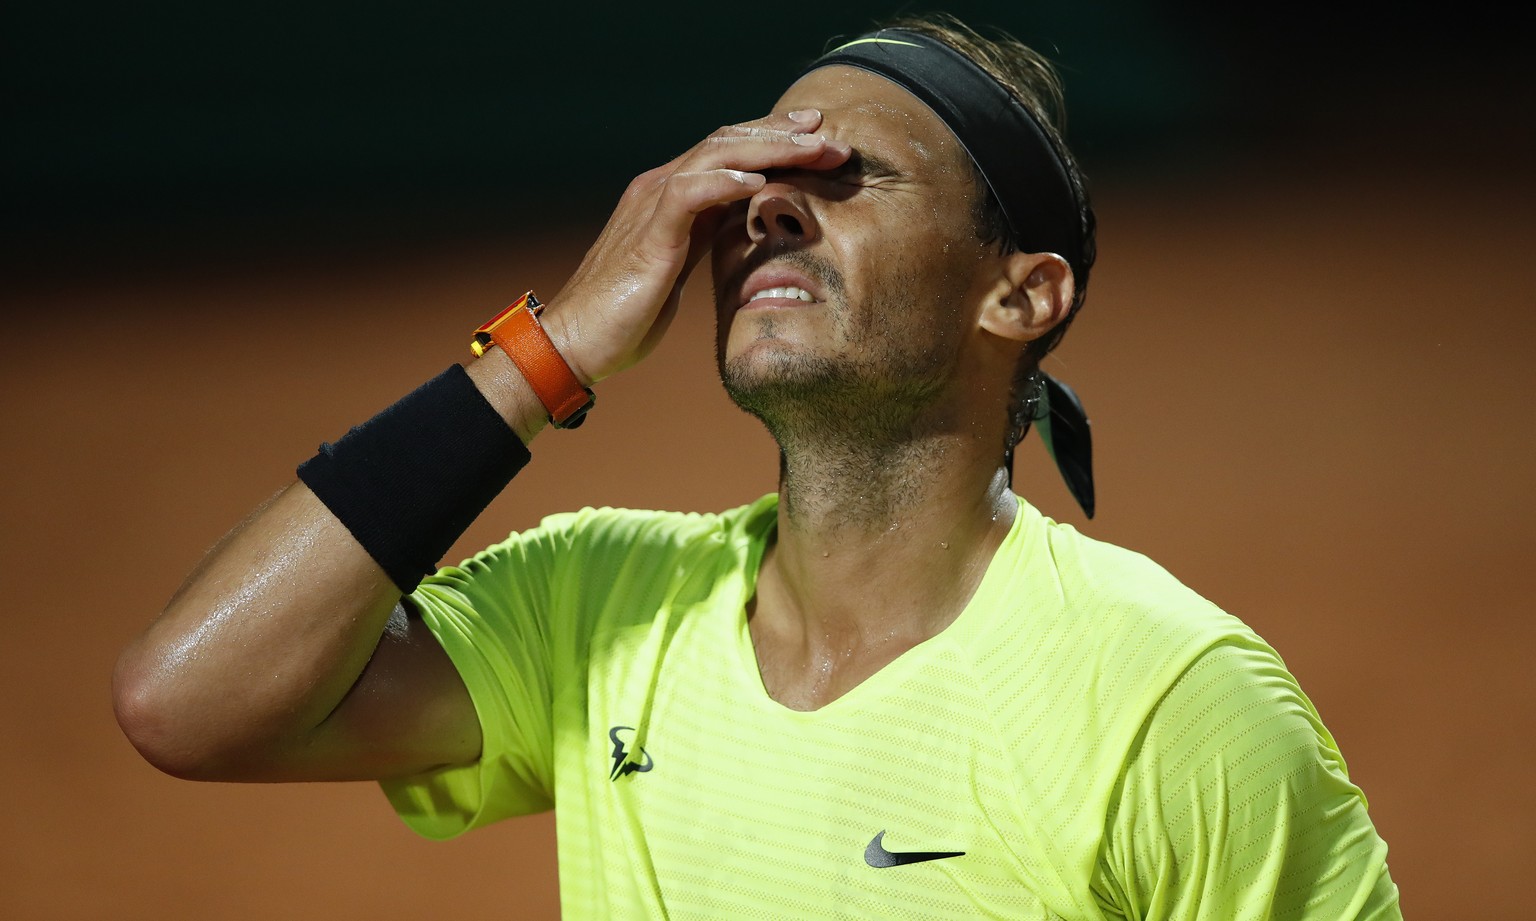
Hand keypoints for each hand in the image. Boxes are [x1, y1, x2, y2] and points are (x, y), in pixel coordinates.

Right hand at [540, 109, 850, 384]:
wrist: (576, 343)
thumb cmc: (627, 314)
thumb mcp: (681, 265)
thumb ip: (706, 236)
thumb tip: (745, 224)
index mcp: (671, 195)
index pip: (730, 150)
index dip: (775, 139)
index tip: (821, 138)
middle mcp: (660, 188)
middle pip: (728, 140)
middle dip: (784, 135)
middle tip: (831, 134)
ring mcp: (651, 207)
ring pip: (714, 155)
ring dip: (768, 149)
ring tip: (812, 150)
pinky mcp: (647, 237)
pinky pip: (688, 194)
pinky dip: (724, 183)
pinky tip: (758, 182)